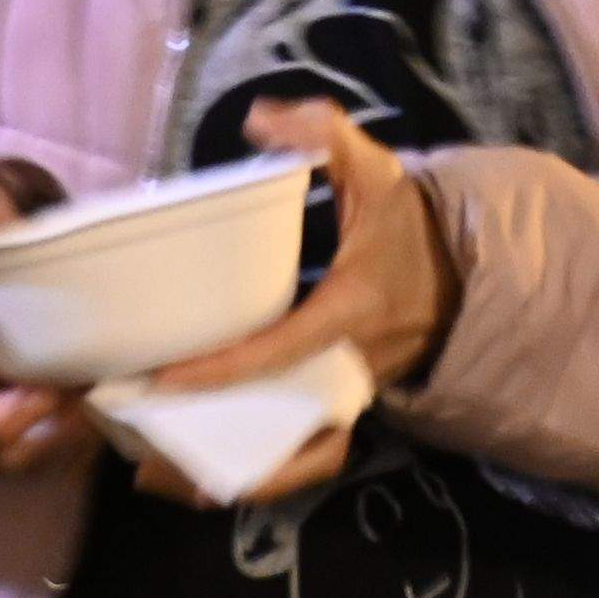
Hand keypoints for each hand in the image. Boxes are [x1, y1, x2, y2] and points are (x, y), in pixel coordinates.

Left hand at [129, 105, 455, 501]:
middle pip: (280, 430)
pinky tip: (201, 477)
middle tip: (137, 442)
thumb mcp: (376, 173)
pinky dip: (259, 476)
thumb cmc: (408, 226)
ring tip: (154, 475)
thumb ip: (323, 135)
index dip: (223, 369)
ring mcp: (350, 398)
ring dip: (228, 476)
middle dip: (212, 449)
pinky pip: (303, 457)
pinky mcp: (346, 409)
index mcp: (350, 315)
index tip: (162, 377)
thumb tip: (259, 119)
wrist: (461, 274)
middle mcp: (350, 370)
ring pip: (292, 459)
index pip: (282, 349)